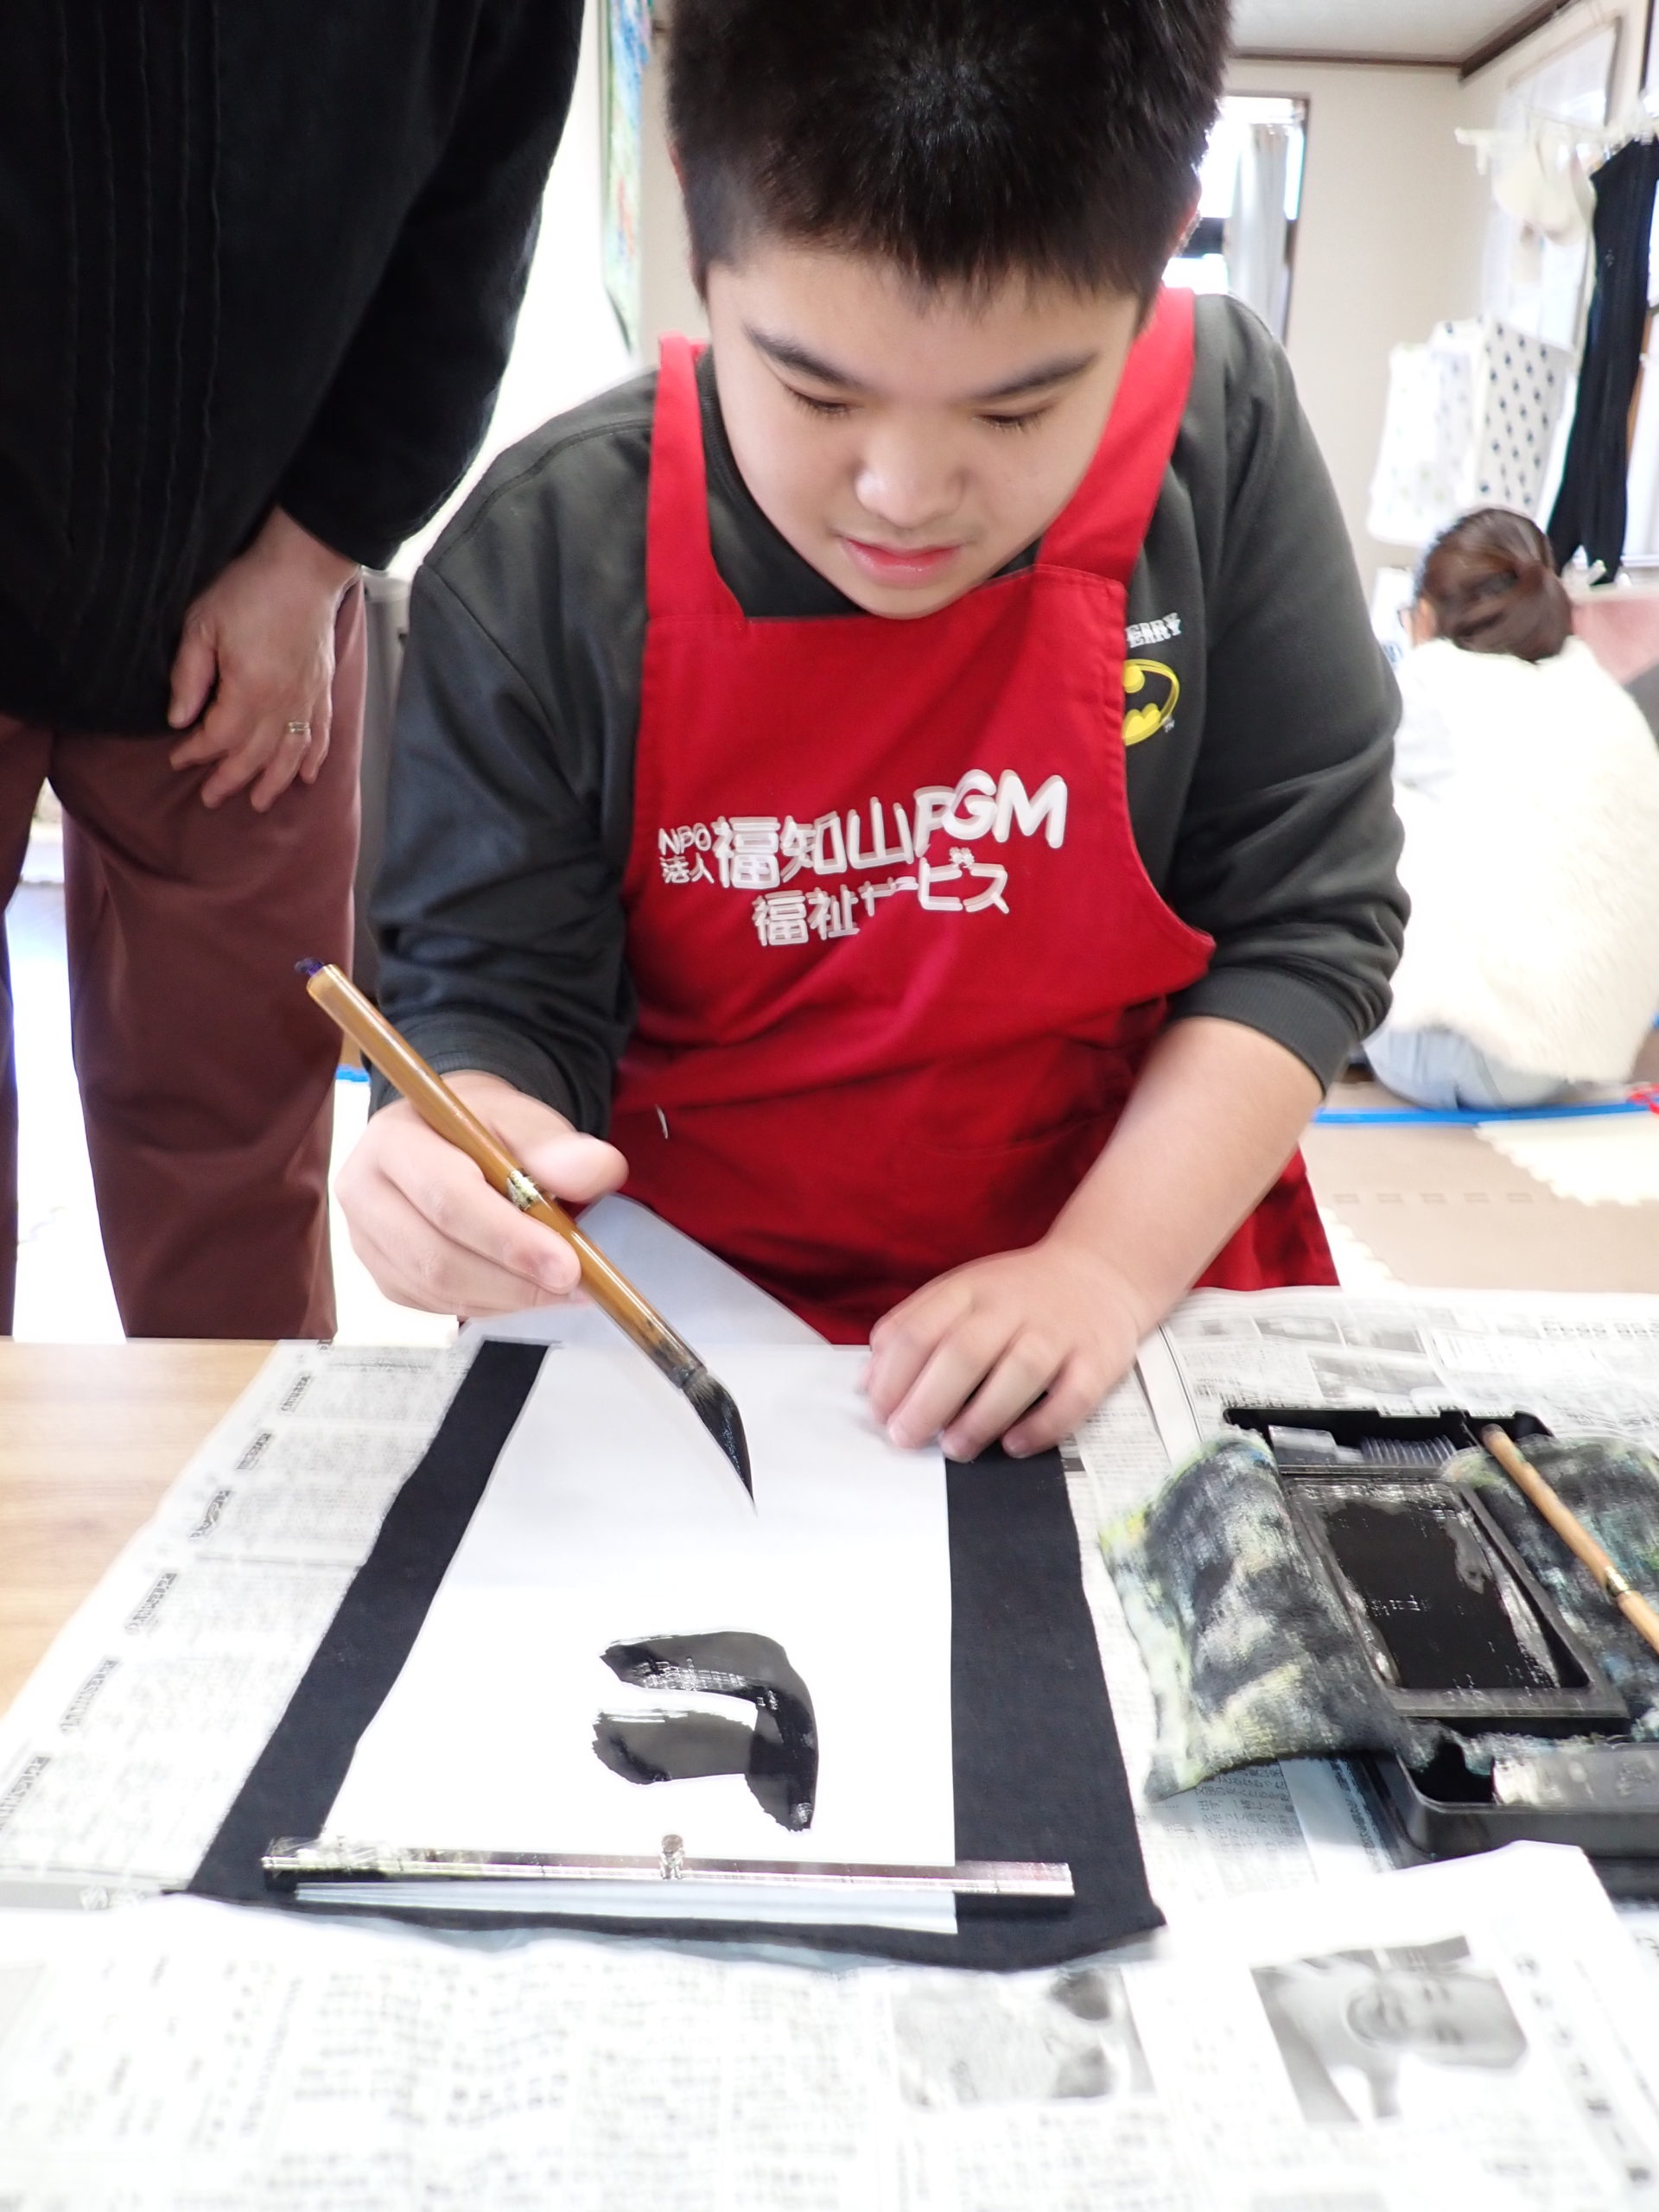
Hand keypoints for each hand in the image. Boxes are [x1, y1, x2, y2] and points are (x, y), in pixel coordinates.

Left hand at [167, 507, 358, 809]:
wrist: (302, 570)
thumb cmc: (248, 591)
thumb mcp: (202, 625)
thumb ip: (190, 675)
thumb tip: (179, 719)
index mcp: (249, 691)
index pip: (218, 736)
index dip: (196, 752)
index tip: (177, 759)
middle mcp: (282, 704)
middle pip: (254, 755)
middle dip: (230, 779)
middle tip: (211, 799)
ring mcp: (307, 700)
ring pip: (290, 755)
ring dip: (273, 782)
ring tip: (258, 802)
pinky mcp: (323, 690)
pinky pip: (321, 734)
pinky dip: (314, 759)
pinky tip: (307, 777)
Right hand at [336, 1072, 627, 1315]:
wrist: (450, 1136)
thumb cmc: (484, 1127)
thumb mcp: (522, 1119)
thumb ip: (556, 1145)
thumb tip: (597, 1170)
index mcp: (392, 1139)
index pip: (446, 1197)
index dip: (508, 1237)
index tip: (567, 1264)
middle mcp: (362, 1191)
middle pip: (435, 1255)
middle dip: (513, 1279)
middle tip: (573, 1285)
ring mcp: (365, 1240)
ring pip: (436, 1289)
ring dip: (507, 1296)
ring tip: (560, 1287)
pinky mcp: (382, 1275)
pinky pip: (436, 1306)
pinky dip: (490, 1305)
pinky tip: (523, 1287)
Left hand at [864, 1239, 1148, 1461]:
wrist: (1101, 1271)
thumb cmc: (1019, 1295)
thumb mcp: (960, 1294)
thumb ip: (912, 1331)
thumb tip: (868, 1383)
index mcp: (970, 1289)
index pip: (919, 1329)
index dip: (892, 1376)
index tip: (880, 1412)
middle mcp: (1013, 1306)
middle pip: (963, 1352)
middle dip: (927, 1402)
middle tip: (906, 1437)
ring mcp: (1058, 1331)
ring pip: (1019, 1372)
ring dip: (980, 1417)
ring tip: (955, 1447)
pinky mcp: (1097, 1359)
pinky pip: (1074, 1396)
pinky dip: (1043, 1425)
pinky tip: (1014, 1443)